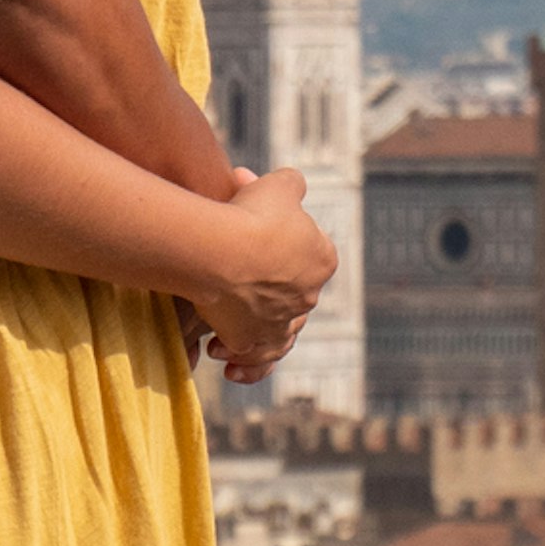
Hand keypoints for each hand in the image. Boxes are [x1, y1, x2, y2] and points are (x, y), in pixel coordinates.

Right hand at [185, 166, 333, 378]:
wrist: (221, 252)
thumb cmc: (252, 215)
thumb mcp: (279, 185)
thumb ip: (292, 185)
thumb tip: (292, 185)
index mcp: (323, 259)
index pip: (312, 251)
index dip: (283, 239)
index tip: (257, 230)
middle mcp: (308, 296)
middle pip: (291, 290)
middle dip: (266, 280)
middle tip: (235, 268)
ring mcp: (282, 322)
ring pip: (279, 330)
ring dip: (260, 326)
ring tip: (236, 324)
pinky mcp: (253, 341)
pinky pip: (256, 357)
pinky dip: (247, 360)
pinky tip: (226, 354)